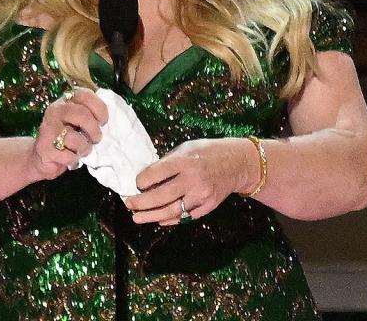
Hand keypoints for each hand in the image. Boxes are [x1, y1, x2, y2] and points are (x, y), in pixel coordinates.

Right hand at [29, 88, 107, 180]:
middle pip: (82, 115)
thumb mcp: (77, 122)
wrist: (41, 157)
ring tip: (83, 150)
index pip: (84, 95)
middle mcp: (55, 111)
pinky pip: (67, 155)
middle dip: (94, 130)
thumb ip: (90, 115)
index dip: (99, 108)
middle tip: (96, 139)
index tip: (103, 121)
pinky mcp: (44, 148)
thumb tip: (113, 119)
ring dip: (84, 148)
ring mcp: (47, 129)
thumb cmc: (66, 137)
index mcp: (65, 101)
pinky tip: (71, 158)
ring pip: (74, 137)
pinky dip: (74, 159)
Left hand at [124, 138, 257, 224]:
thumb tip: (147, 178)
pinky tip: (159, 218)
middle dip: (140, 203)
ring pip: (171, 211)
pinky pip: (185, 216)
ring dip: (151, 216)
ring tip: (137, 218)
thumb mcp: (185, 148)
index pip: (155, 174)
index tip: (136, 183)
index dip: (141, 181)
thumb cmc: (207, 152)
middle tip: (129, 204)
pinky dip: (170, 219)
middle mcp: (192, 179)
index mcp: (184, 161)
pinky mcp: (208, 206)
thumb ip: (167, 163)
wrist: (237, 163)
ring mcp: (201, 195)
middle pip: (160, 196)